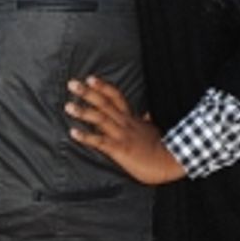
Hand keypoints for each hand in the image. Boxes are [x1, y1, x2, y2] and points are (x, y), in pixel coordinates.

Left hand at [65, 77, 185, 184]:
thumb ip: (146, 121)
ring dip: (83, 112)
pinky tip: (73, 133)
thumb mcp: (153, 130)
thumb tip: (147, 114)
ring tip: (68, 106)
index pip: (116, 97)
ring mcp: (122, 135)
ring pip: (101, 119)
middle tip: (71, 84)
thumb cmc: (162, 149)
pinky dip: (86, 137)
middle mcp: (125, 123)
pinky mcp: (120, 149)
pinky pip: (101, 142)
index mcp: (132, 119)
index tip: (89, 78)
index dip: (103, 87)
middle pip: (105, 103)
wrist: (171, 161)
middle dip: (87, 93)